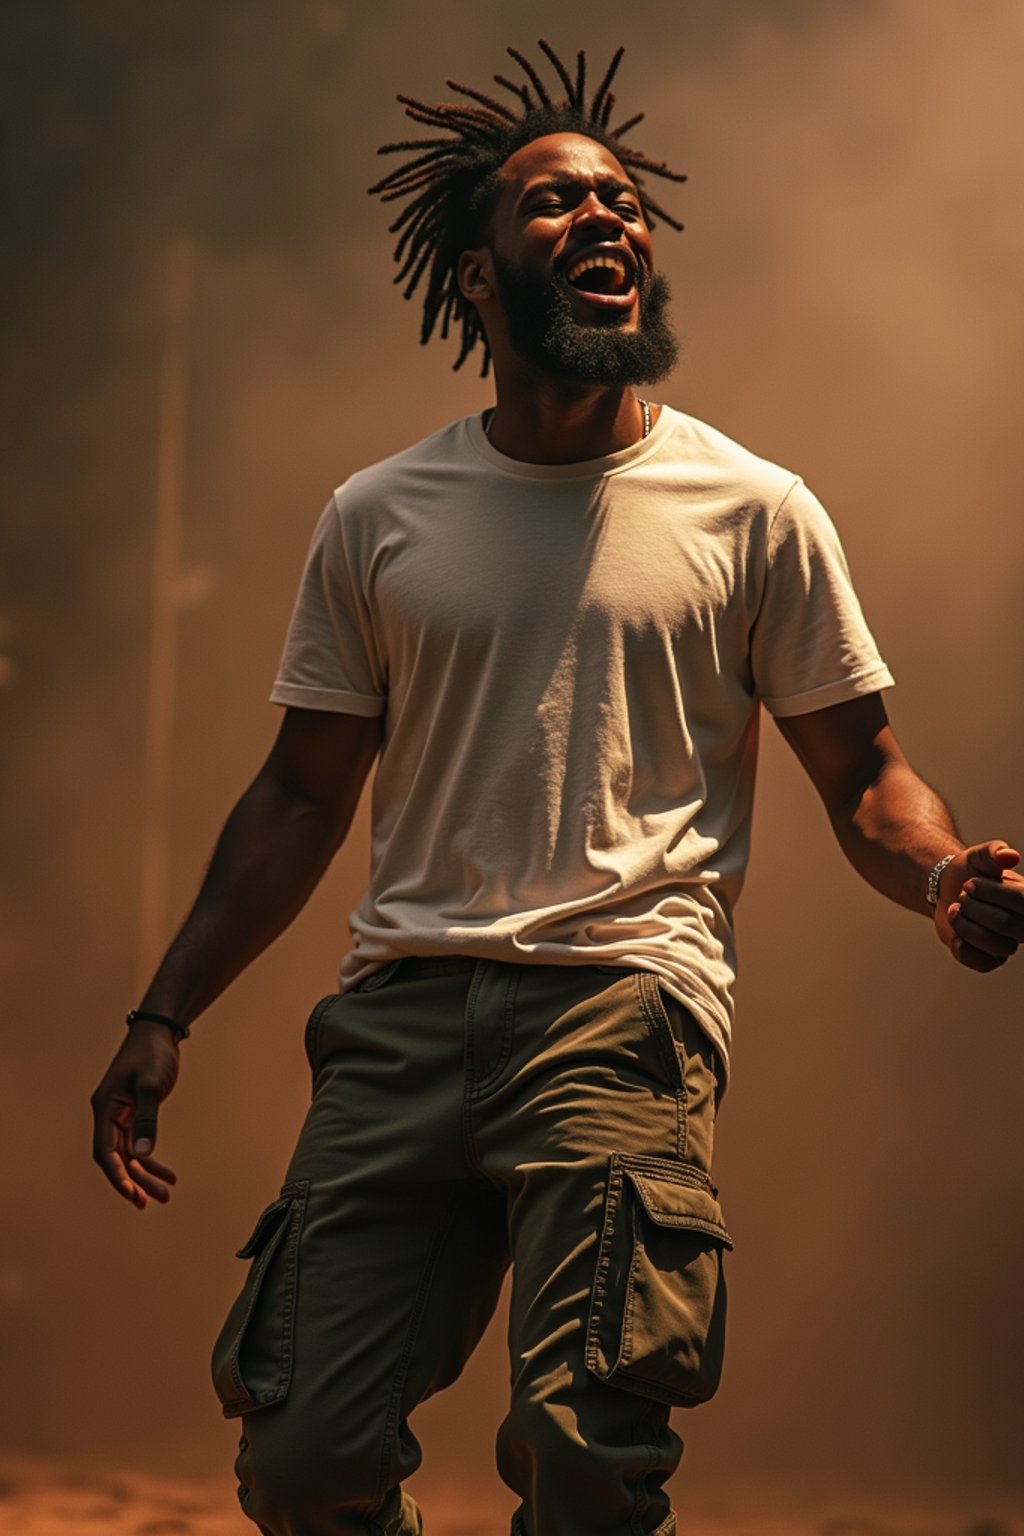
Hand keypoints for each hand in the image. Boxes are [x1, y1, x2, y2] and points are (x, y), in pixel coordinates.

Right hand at [91, 1021, 180, 1208]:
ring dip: (144, 1176)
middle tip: (150, 1202)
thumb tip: (143, 1153)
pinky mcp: (134, 1115)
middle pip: (116, 1158)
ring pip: (129, 1155)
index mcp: (105, 1108)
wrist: (158, 1032)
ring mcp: (120, 1116)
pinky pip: (139, 1145)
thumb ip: (146, 1118)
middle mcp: (108, 1115)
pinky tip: (167, 1176)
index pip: (105, 1151)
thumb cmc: (152, 1053)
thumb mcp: (151, 1084)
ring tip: (164, 1195)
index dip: (116, 1175)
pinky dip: (151, 1161)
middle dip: (133, 1182)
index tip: (131, 1194)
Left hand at [934, 841, 1022, 972]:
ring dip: (965, 926)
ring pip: (995, 946)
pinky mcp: (990, 958)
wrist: (946, 888)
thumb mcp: (979, 855)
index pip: (1022, 900)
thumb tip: (1011, 856)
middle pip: (1004, 924)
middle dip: (973, 908)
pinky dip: (964, 949)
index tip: (968, 884)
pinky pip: (983, 964)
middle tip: (960, 897)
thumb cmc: (969, 870)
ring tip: (955, 910)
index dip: (990, 892)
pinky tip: (956, 935)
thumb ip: (994, 851)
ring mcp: (1008, 943)